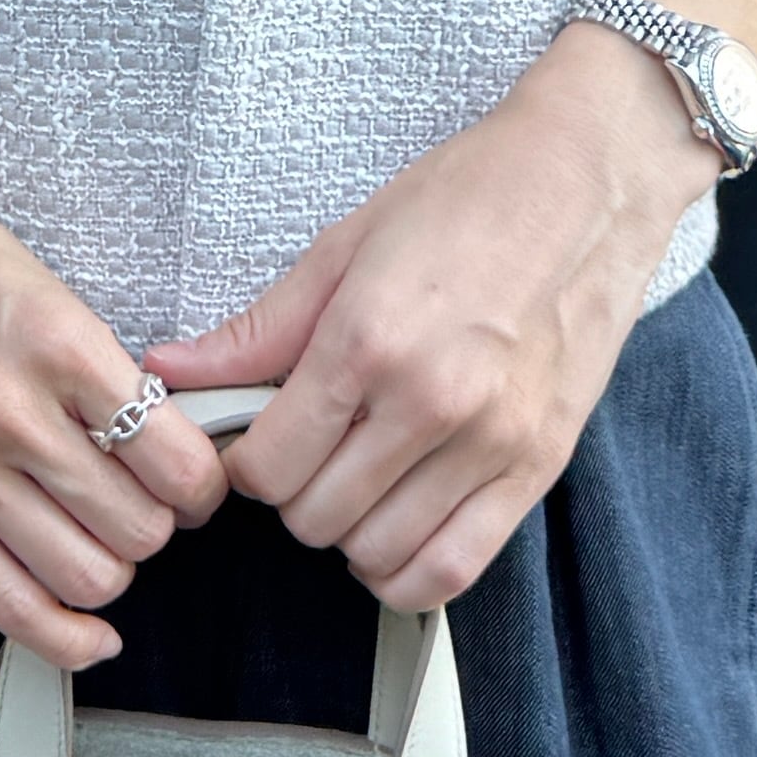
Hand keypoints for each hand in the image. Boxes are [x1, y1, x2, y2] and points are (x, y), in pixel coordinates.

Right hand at [0, 132, 224, 669]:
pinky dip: (66, 636)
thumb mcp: (47, 288)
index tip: (197, 482)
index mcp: (58, 345)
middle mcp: (10, 413)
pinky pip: (9, 604)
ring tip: (101, 536)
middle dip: (158, 524)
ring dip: (113, 566)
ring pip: (87, 576)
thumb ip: (104, 371)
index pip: (176, 461)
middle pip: (139, 529)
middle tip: (145, 503)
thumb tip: (168, 441)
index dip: (204, 485)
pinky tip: (92, 632)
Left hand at [148, 30, 707, 613]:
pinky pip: (454, 571)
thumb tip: (170, 370)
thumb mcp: (344, 247)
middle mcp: (430, 402)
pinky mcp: (537, 468)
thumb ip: (258, 330)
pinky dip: (408, 571)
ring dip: (349, 533)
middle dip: (293, 494)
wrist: (586, 184)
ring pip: (379, 555)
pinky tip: (394, 528)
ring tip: (354, 483)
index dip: (244, 464)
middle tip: (307, 452)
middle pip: (316, 518)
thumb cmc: (468, 199)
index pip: (269, 466)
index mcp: (368, 340)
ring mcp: (491, 443)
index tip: (254, 442)